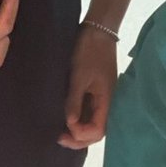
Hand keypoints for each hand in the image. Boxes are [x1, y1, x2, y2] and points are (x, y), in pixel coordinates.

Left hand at [57, 26, 118, 149]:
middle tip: (58, 136)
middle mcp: (106, 102)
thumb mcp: (79, 75)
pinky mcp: (95, 89)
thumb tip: (69, 124)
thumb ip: (74, 100)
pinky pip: (88, 110)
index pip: (98, 131)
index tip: (64, 129)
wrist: (97, 29)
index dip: (81, 135)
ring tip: (59, 129)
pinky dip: (78, 117)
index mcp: (107, 100)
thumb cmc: (89, 51)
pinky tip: (65, 116)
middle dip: (78, 137)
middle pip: (95, 130)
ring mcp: (101, 96)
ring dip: (77, 128)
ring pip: (91, 121)